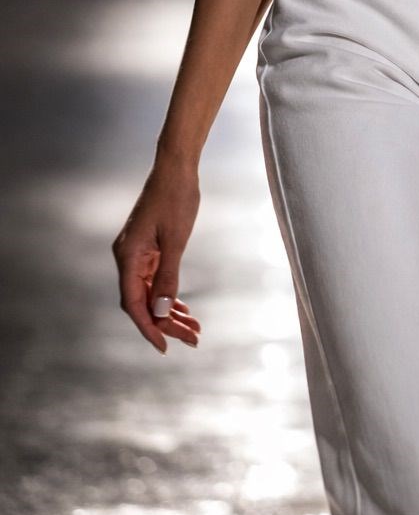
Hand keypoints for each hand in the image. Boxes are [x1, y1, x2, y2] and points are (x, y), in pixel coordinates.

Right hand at [111, 158, 201, 353]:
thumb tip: (163, 312)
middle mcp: (128, 257)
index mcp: (128, 256)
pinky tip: (184, 309)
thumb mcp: (176, 240)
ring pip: (150, 293)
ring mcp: (137, 253)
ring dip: (170, 311)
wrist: (177, 167)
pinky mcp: (148, 248)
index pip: (134, 303)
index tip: (166, 347)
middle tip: (193, 339)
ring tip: (194, 329)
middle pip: (143, 302)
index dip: (149, 327)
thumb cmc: (176, 198)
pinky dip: (169, 294)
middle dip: (166, 323)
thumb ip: (168, 277)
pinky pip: (155, 280)